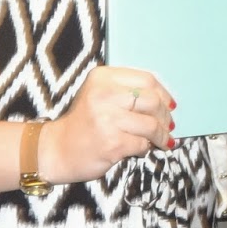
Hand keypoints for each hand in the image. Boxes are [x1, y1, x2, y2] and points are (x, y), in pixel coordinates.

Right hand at [42, 65, 174, 183]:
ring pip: (151, 124)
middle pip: (152, 101)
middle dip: (165, 116)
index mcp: (102, 77)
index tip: (170, 105)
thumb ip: (127, 92)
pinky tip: (141, 149)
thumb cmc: (84, 122)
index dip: (163, 94)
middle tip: (168, 126)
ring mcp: (107, 120)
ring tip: (162, 141)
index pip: (146, 80)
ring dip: (160, 135)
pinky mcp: (112, 143)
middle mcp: (104, 95)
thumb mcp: (99, 95)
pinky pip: (142, 144)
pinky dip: (146, 148)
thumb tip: (166, 101)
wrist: (57, 150)